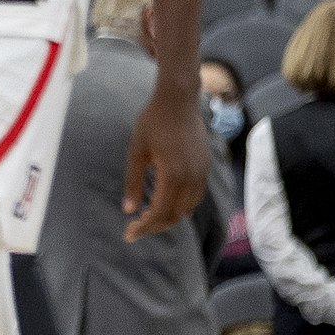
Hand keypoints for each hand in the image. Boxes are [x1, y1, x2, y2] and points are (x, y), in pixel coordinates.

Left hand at [122, 86, 209, 241]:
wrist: (179, 100)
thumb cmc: (153, 123)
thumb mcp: (136, 152)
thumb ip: (133, 183)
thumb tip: (128, 210)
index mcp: (172, 175)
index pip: (159, 213)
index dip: (144, 227)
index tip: (129, 234)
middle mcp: (191, 178)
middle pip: (174, 216)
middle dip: (155, 226)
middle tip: (136, 228)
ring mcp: (201, 173)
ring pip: (187, 208)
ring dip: (169, 218)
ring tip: (149, 218)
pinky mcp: (205, 167)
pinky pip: (196, 196)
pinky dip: (181, 206)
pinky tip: (167, 203)